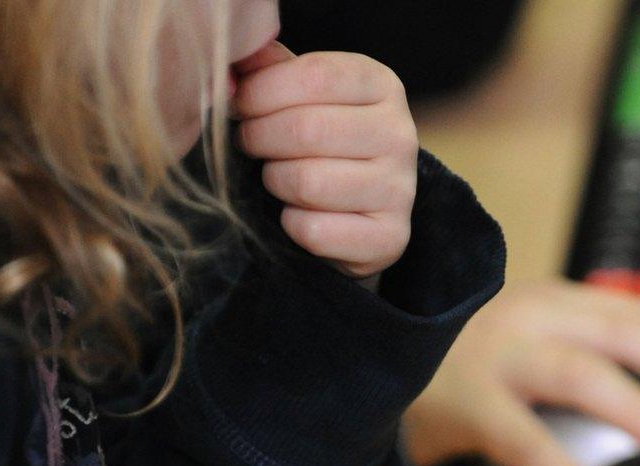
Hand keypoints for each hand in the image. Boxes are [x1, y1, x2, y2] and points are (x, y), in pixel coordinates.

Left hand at [234, 43, 417, 278]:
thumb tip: (238, 53)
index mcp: (382, 86)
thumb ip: (272, 69)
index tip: (241, 105)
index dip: (260, 91)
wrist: (360, 208)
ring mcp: (400, 189)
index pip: (314, 77)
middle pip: (306, 130)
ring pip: (308, 183)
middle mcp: (400, 135)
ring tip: (278, 177)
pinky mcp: (390, 237)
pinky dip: (292, 225)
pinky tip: (298, 214)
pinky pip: (315, 230)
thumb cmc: (322, 140)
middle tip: (251, 144)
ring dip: (276, 182)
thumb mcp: (304, 94)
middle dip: (259, 138)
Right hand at [403, 280, 639, 465]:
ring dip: (632, 406)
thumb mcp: (540, 340)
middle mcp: (534, 316)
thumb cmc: (475, 359)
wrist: (385, 359)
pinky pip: (519, 436)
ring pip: (576, 371)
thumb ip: (596, 353)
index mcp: (560, 301)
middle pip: (622, 332)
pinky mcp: (465, 400)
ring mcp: (498, 354)